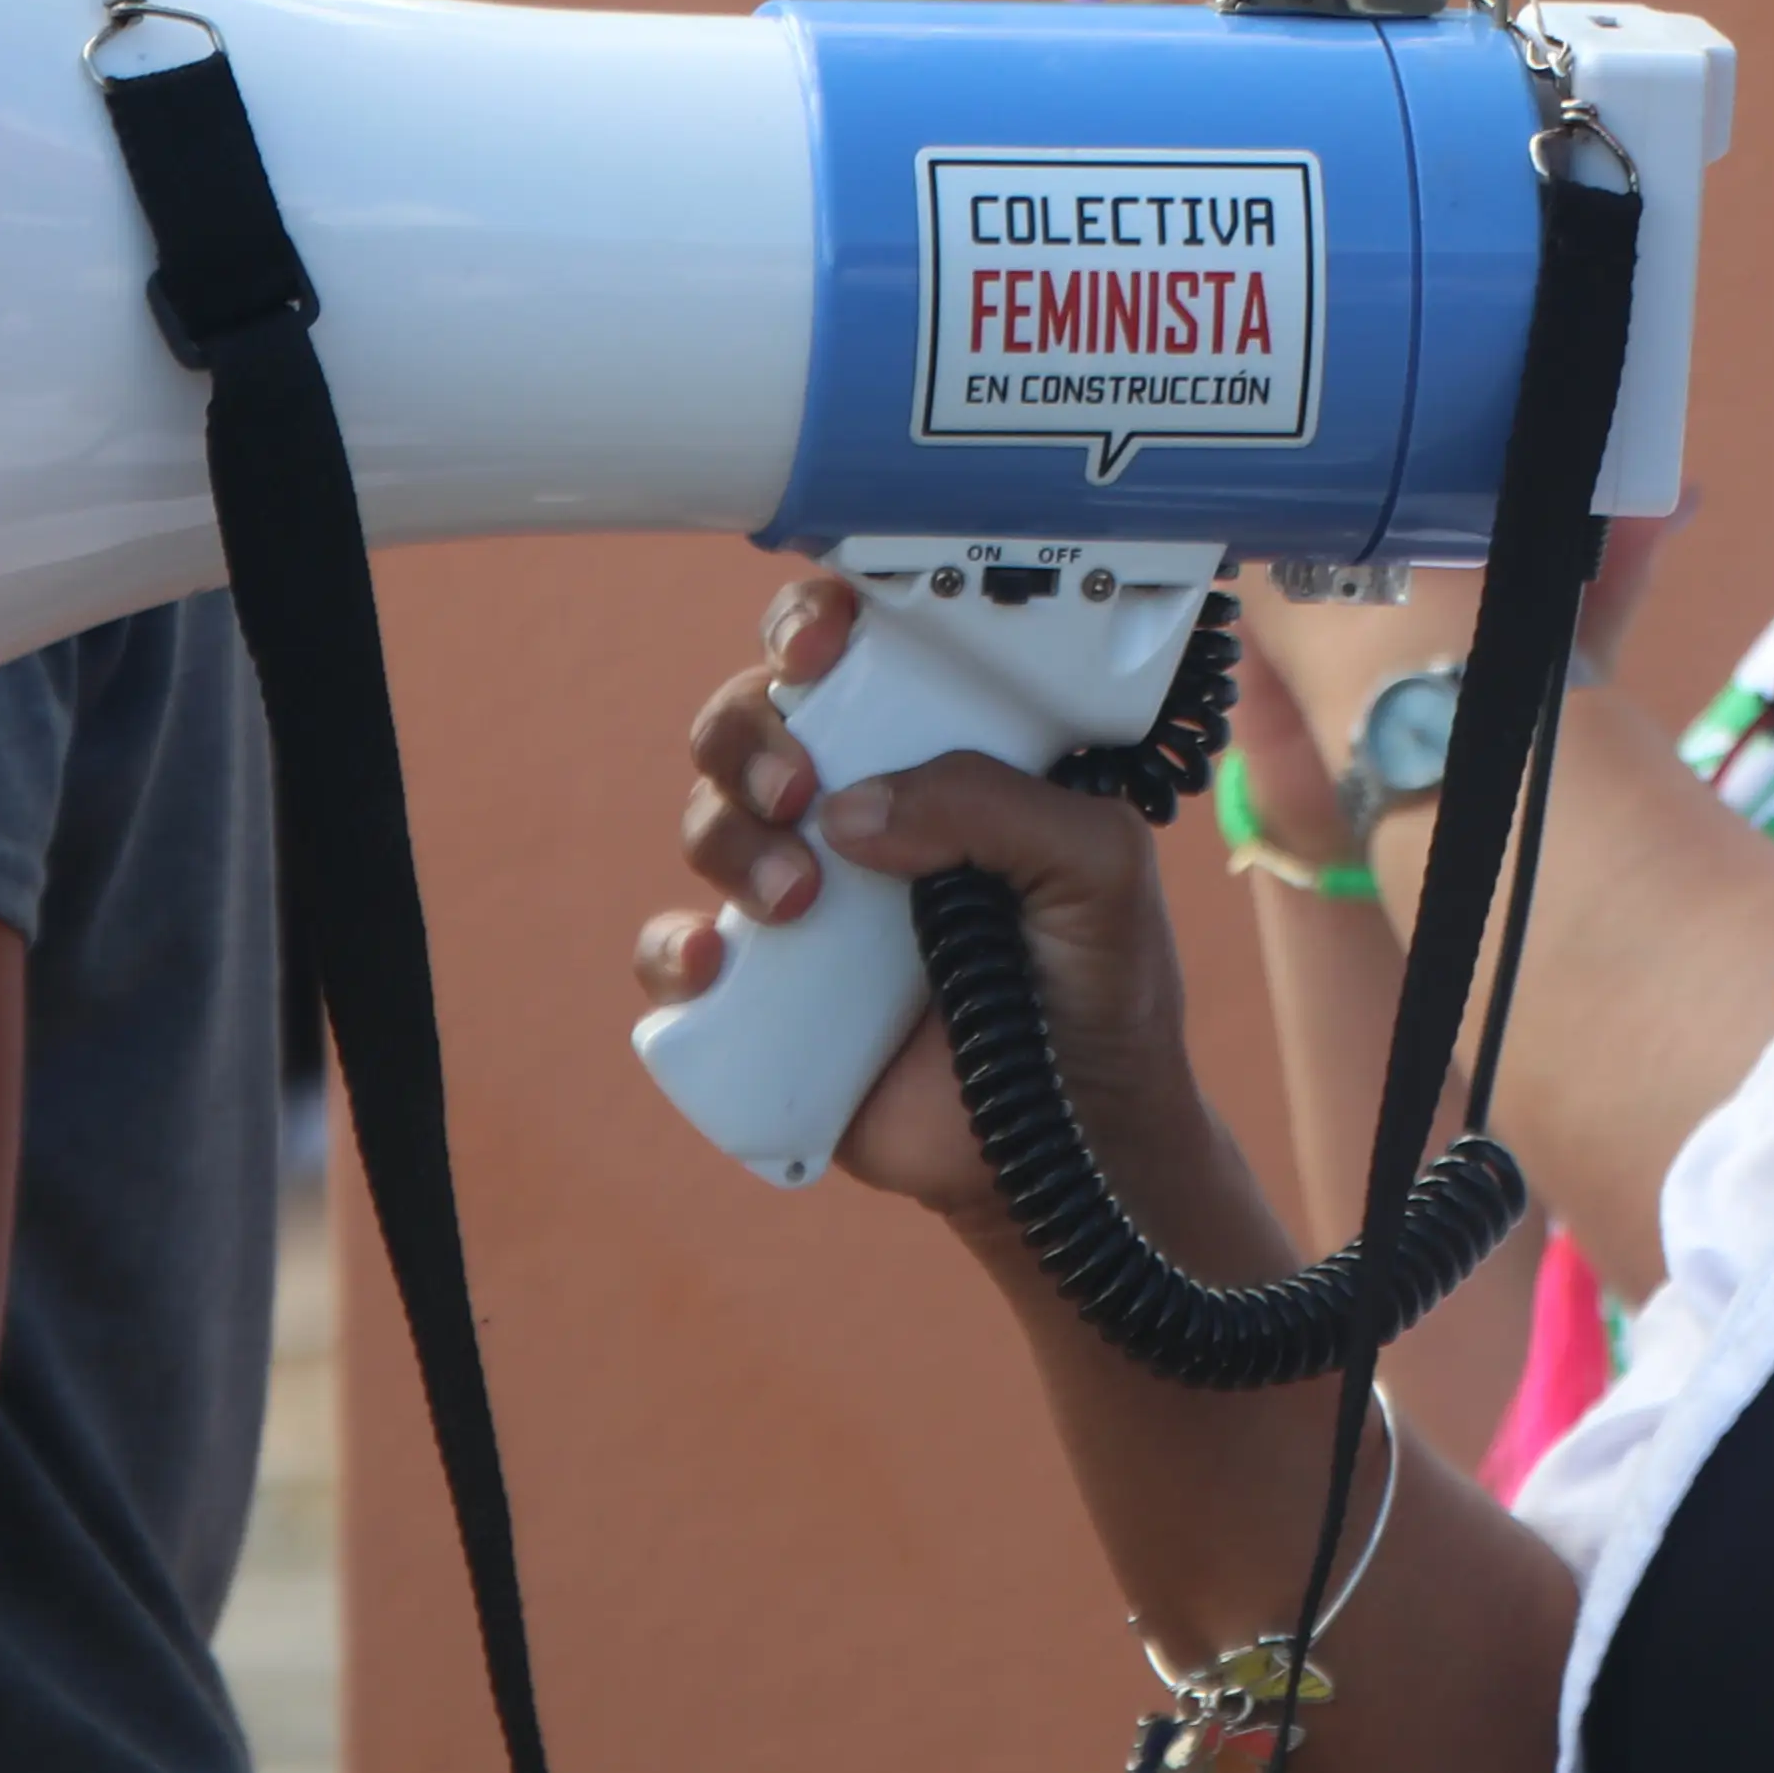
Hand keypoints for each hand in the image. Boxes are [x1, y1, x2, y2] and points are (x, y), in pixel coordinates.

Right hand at [658, 570, 1201, 1235]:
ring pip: (709, 819)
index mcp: (943, 756)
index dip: (812, 627)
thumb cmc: (1101, 988)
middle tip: (799, 790)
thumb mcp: (1101, 871)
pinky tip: (715, 963)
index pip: (858, 656)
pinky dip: (672, 949)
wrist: (1072, 1145)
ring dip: (728, 837)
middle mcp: (863, 812)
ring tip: (798, 903)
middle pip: (753, 722)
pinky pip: (674, 953)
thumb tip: (852, 810)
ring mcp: (804, 899)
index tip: (818, 647)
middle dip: (751, 736)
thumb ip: (1001, 807)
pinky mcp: (762, 994)